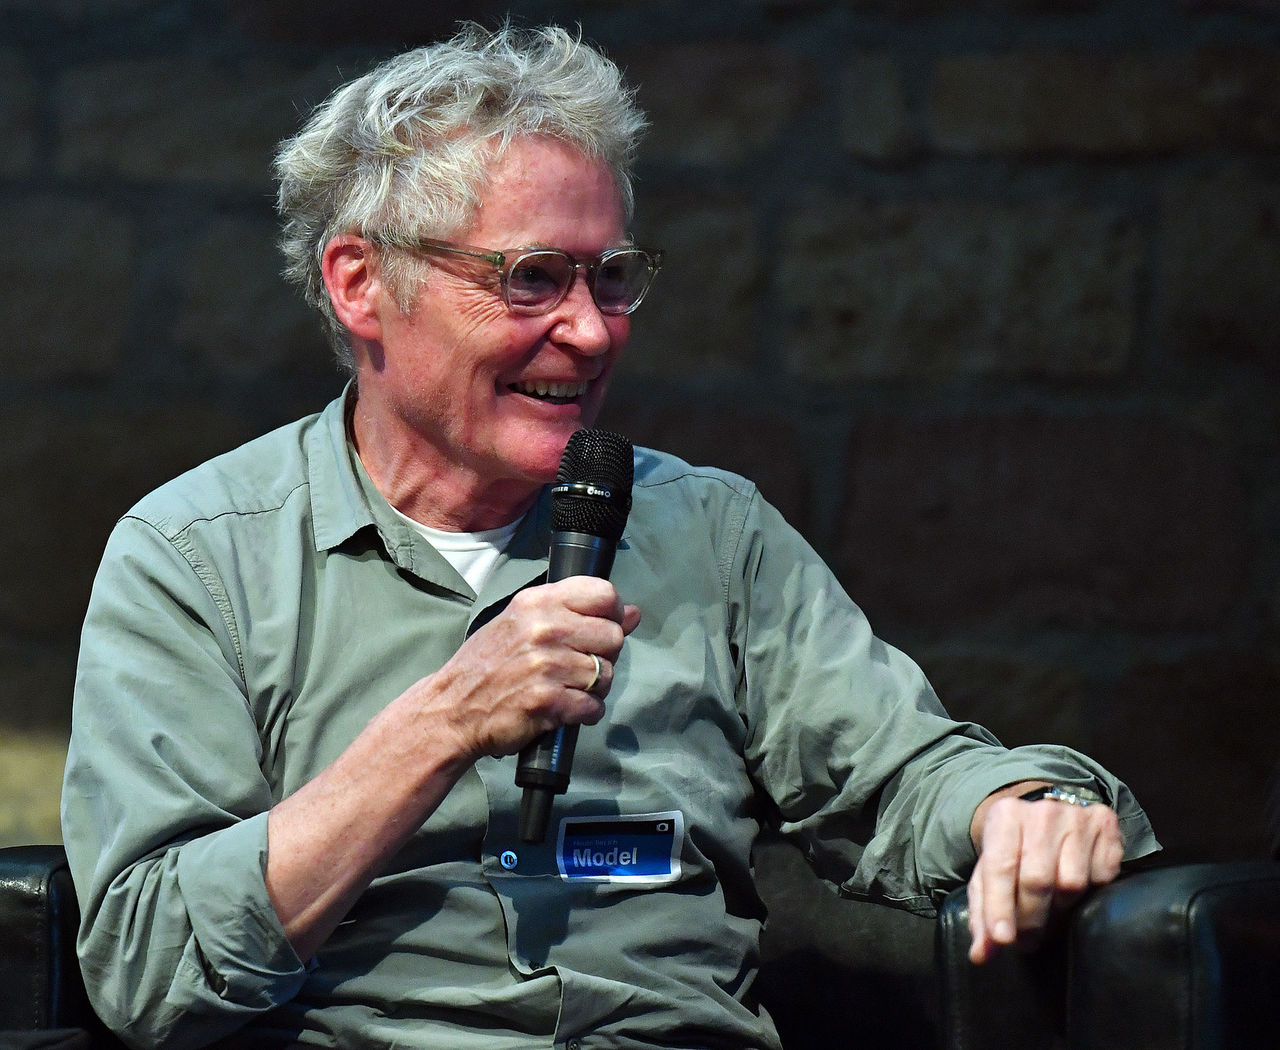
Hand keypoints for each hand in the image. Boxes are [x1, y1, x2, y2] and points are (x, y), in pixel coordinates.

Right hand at [420, 575, 640, 761]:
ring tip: (566, 689)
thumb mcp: (523, 622)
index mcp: (537, 603)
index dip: (612, 614)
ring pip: (607, 675)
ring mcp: (547, 665)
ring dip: (593, 688)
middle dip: (604, 656)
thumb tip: (633, 613)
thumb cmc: (488, 664)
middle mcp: (544, 629)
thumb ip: (575, 613)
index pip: (604, 594)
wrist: (452, 709)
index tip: (601, 629)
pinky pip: (593, 706)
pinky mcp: (549, 701)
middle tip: (578, 666)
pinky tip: (564, 709)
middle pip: (613, 637)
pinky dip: (584, 713)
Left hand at [966, 783, 1123, 963]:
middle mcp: (1042, 812)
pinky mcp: (1105, 824)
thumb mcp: (990, 872)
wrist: (1046, 814)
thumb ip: (982, 912)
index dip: (1000, 906)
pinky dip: (1091, 890)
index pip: (1000, 867)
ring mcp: (1077, 816)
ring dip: (1060, 908)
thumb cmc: (1013, 848)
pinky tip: (1077, 886)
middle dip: (1030, 918)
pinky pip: (1102, 876)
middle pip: (1037, 880)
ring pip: (1072, 883)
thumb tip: (981, 954)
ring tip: (1050, 909)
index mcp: (1005, 816)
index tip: (1003, 939)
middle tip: (1027, 940)